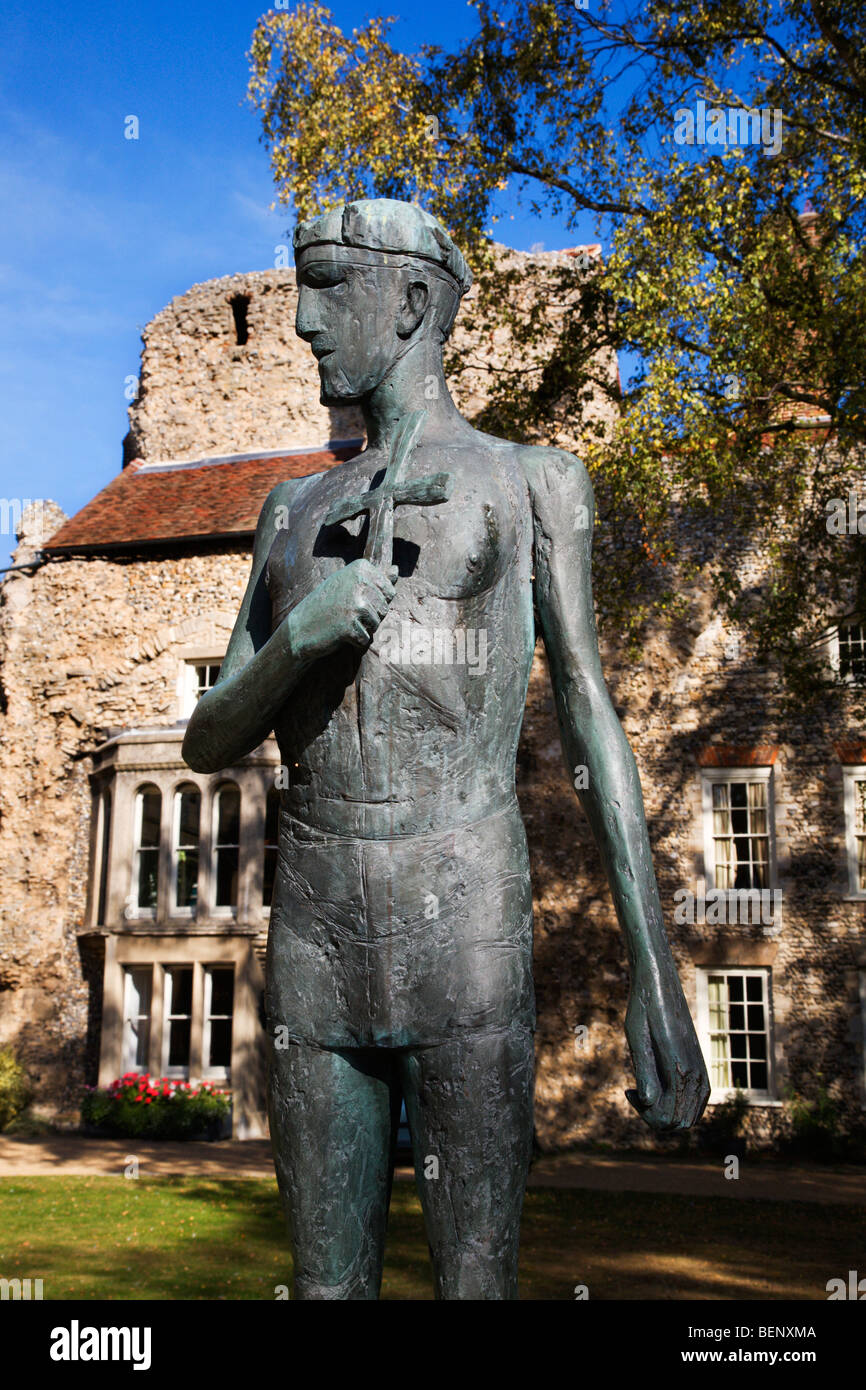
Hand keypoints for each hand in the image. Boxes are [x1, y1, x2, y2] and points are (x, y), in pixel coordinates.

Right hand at [292, 559, 398, 657]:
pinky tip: (338, 633)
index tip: (352, 598)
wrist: (300, 626)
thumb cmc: (328, 604)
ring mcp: (355, 604)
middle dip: (369, 616)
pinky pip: (365, 639)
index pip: (389, 591)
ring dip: (362, 628)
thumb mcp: (350, 585)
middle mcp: (360, 582)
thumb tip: (397, 570)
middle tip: (345, 612)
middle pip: (384, 608)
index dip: (374, 601)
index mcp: (361, 568)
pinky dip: (354, 641)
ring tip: (342, 621)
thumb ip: (376, 579)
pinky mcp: (350, 626)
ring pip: (377, 624)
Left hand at [624, 961, 709, 1131]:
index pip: (668, 1117)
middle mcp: (696, 1073)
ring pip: (690, 1116)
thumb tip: (649, 1103)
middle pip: (680, 1122)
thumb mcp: (636, 1036)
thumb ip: (644, 1070)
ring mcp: (702, 1071)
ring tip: (643, 1088)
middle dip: (655, 1117)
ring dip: (666, 1112)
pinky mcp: (701, 1067)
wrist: (660, 981)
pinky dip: (677, 1104)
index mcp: (680, 1068)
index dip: (645, 1115)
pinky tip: (656, 1085)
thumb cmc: (643, 1005)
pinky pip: (696, 1103)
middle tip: (635, 1092)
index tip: (629, 1091)